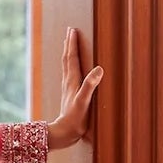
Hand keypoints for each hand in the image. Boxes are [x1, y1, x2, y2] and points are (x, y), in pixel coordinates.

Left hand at [49, 26, 102, 150]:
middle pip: (67, 59)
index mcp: (72, 81)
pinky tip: (72, 70)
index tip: (73, 30)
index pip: (72, 58)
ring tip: (69, 45)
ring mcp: (68, 88)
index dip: (72, 44)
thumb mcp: (84, 101)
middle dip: (69, 45)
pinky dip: (70, 66)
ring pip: (67, 66)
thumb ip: (90, 85)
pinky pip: (69, 75)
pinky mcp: (70, 95)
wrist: (64, 133)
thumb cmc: (75, 118)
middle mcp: (68, 82)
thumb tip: (98, 69)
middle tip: (70, 31)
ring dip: (68, 54)